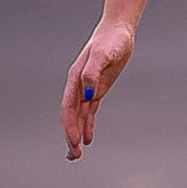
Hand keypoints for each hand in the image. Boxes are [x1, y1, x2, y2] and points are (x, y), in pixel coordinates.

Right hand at [62, 18, 134, 158]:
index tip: (74, 141)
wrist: (118, 31)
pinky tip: (88, 139)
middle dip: (70, 136)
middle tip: (74, 156)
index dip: (69, 125)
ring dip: (76, 135)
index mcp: (75, 79)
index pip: (68, 107)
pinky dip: (88, 125)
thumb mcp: (103, 55)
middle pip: (70, 116)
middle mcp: (78, 86)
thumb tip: (87, 95)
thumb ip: (92, 73)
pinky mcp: (98, 90)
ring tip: (76, 155)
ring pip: (79, 117)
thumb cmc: (111, 40)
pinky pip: (90, 112)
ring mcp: (87, 89)